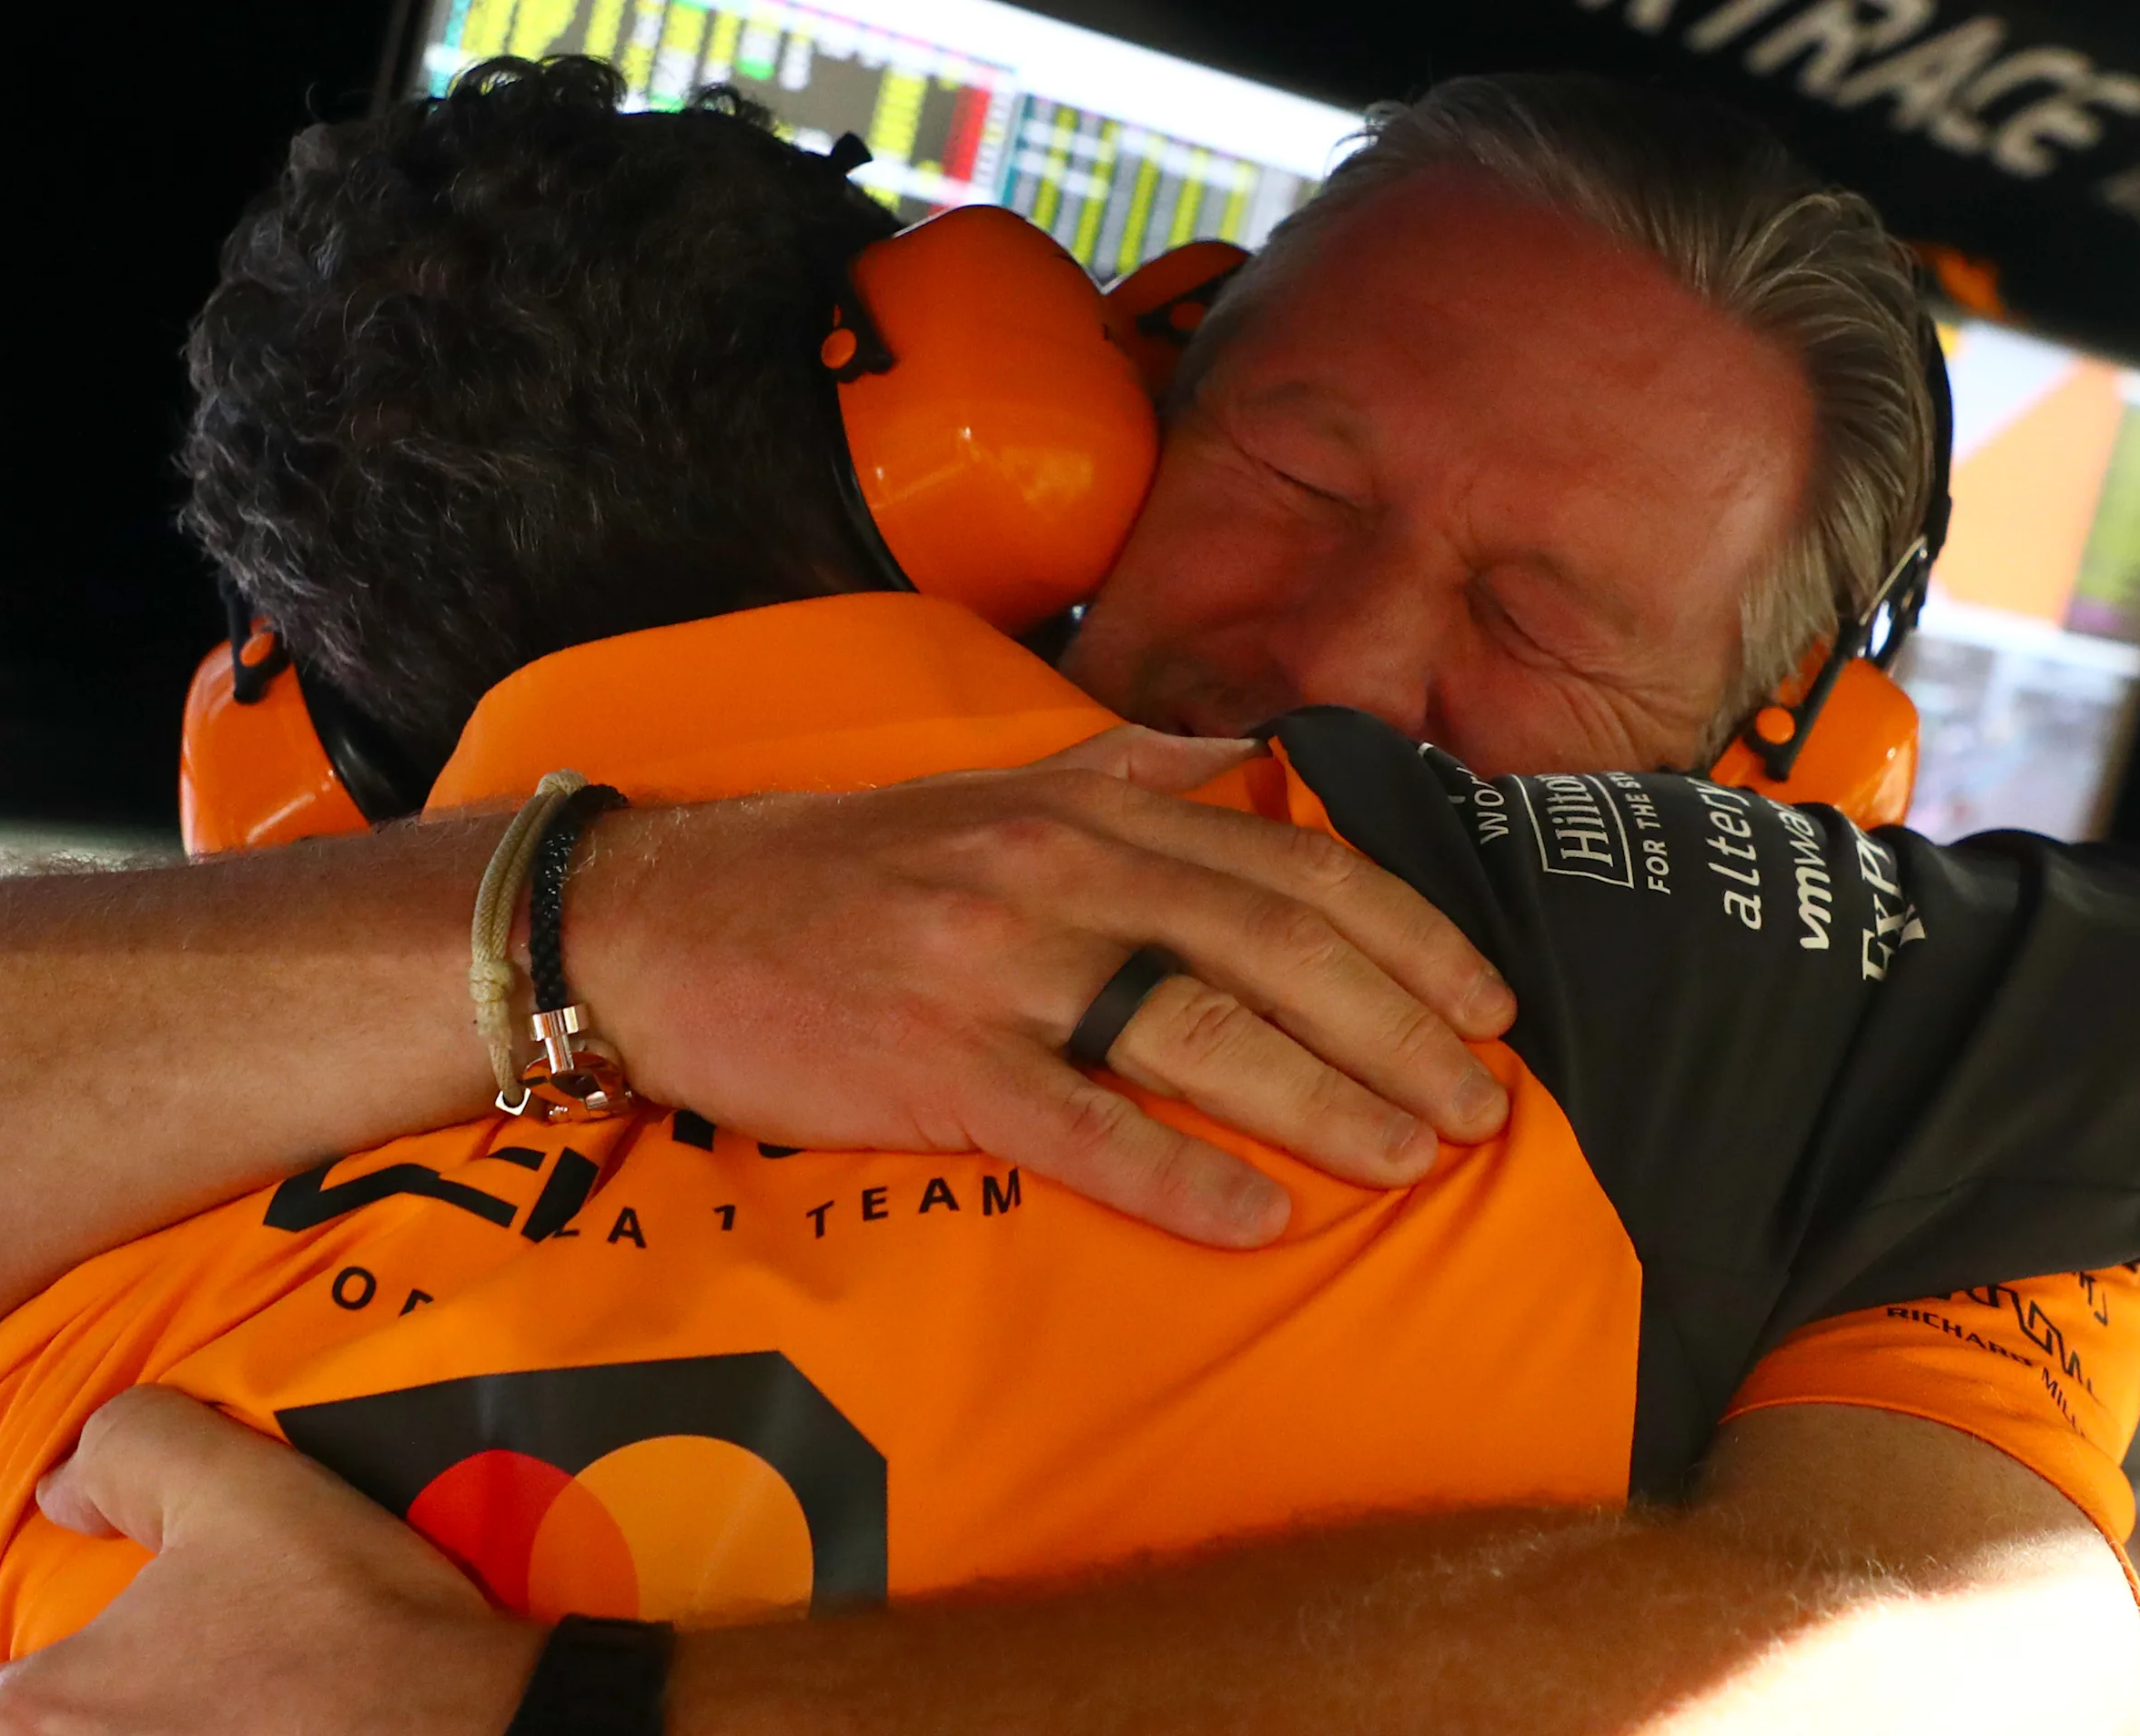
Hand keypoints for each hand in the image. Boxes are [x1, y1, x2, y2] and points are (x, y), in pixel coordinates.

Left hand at [0, 1386, 533, 1735]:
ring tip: (214, 1713)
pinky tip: (265, 1732)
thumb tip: (65, 1484)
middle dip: (73, 1724)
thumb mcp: (234, 1482)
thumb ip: (123, 1448)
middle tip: (148, 1691)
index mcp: (42, 1718)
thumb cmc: (347, 1625)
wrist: (472, 1729)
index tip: (68, 1667)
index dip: (5, 1687)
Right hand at [569, 726, 1514, 1247]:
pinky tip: (1256, 1218)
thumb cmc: (833, 872)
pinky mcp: (928, 1060)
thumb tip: (1243, 761)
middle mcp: (1054, 869)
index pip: (1290, 863)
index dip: (1408, 936)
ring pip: (1198, 1029)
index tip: (1488, 1004)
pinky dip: (1177, 1173)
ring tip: (1410, 1158)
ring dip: (1325, 1102)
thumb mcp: (988, 790)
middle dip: (1402, 1029)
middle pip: (1274, 946)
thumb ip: (1125, 773)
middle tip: (1487, 1104)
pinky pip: (1078, 1125)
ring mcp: (992, 963)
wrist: (651, 921)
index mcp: (1083, 806)